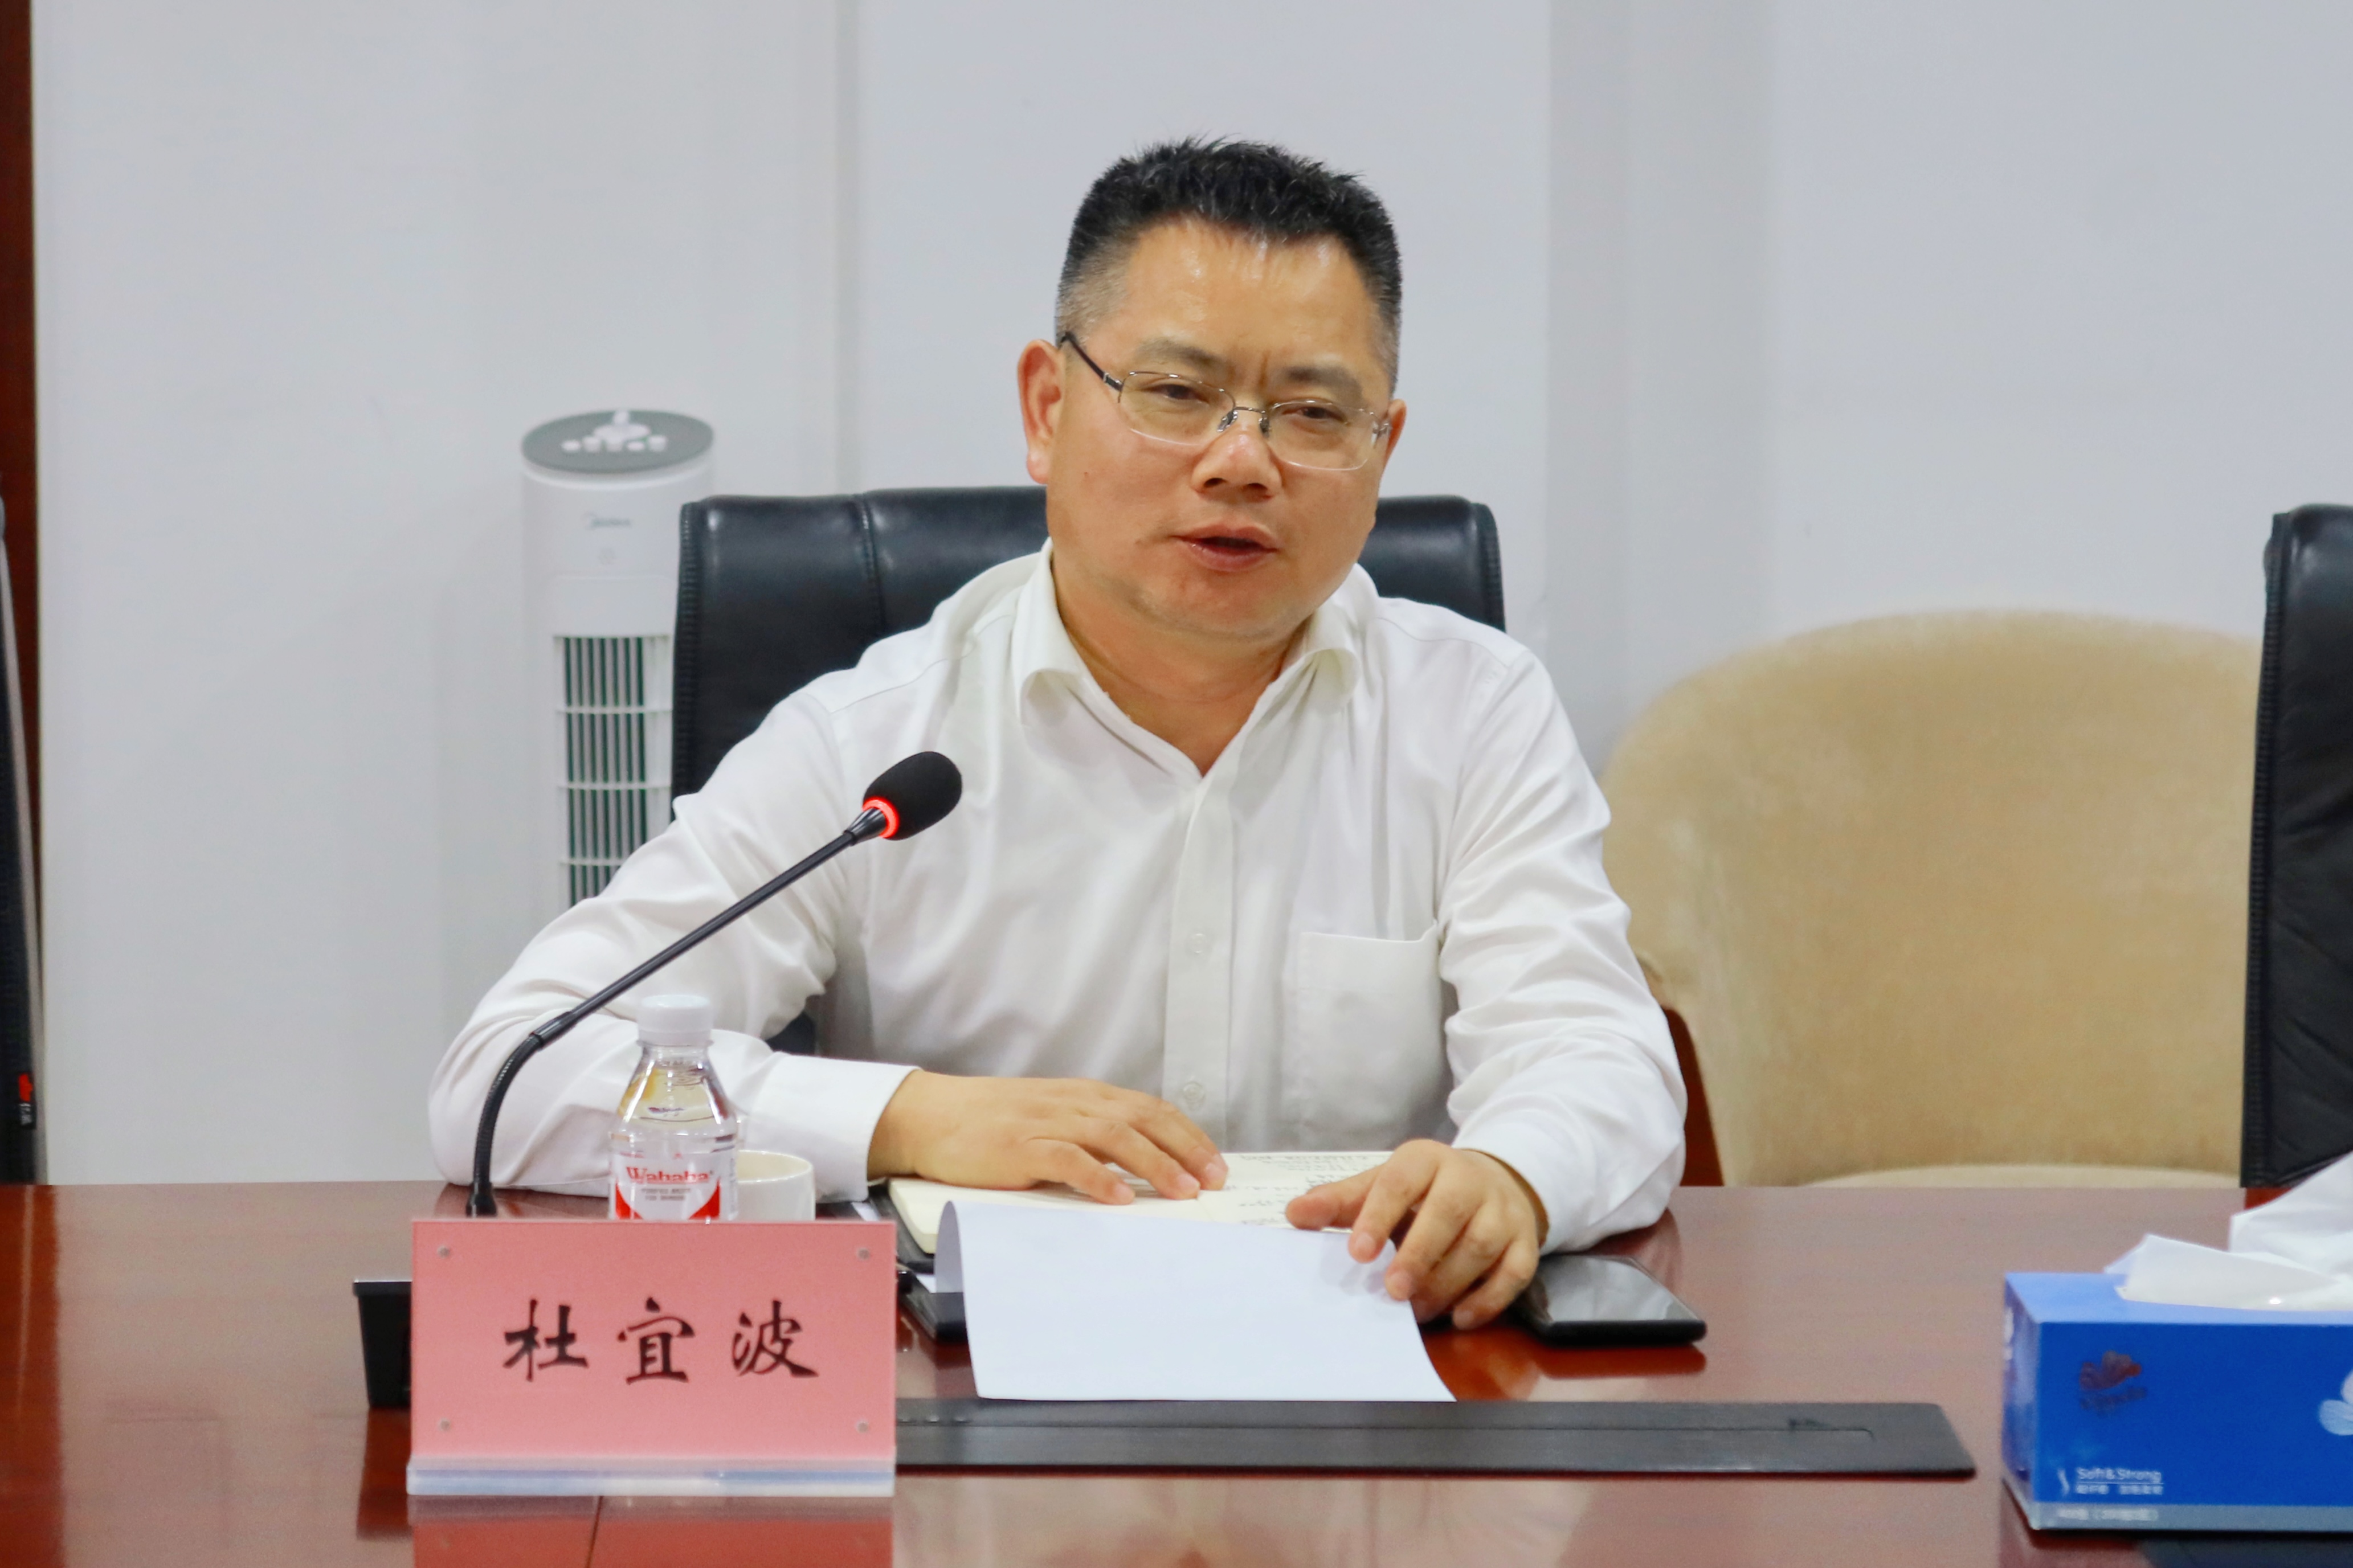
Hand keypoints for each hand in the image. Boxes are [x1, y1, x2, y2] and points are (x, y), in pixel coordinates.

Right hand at [867, 1071, 1227, 1204]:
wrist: (931, 1115)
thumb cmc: (991, 1122)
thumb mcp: (1050, 1117)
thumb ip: (1089, 1132)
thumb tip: (1140, 1162)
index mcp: (1084, 1096)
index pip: (1149, 1109)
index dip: (1187, 1135)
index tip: (1215, 1163)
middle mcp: (1072, 1104)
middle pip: (1143, 1120)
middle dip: (1185, 1149)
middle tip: (1214, 1180)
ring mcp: (1047, 1123)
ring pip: (1114, 1138)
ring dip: (1154, 1165)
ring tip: (1182, 1191)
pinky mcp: (1020, 1147)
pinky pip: (1067, 1160)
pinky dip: (1097, 1178)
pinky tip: (1119, 1198)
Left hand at [1286, 1140, 1546, 1328]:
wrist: (1492, 1181)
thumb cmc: (1423, 1190)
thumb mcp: (1381, 1185)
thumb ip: (1340, 1201)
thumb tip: (1294, 1216)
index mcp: (1426, 1160)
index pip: (1400, 1182)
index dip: (1378, 1216)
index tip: (1357, 1253)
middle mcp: (1469, 1179)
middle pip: (1449, 1212)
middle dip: (1419, 1254)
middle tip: (1391, 1290)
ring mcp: (1502, 1210)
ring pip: (1481, 1246)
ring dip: (1447, 1283)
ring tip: (1415, 1311)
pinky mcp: (1525, 1242)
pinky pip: (1514, 1273)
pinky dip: (1488, 1299)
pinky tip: (1459, 1317)